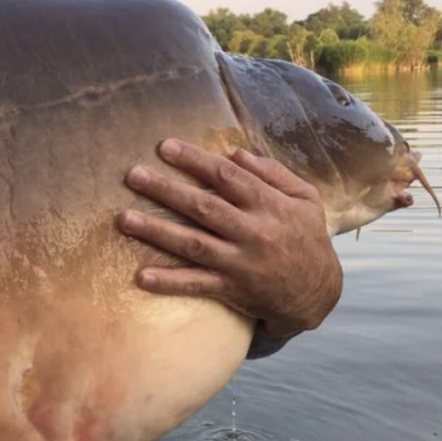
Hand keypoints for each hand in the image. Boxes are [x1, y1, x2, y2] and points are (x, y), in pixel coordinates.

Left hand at [117, 139, 342, 340]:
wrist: (317, 293)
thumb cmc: (306, 238)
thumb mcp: (304, 199)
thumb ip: (272, 173)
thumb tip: (234, 152)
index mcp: (269, 205)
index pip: (227, 177)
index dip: (195, 160)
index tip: (164, 147)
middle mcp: (253, 232)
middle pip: (203, 207)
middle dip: (165, 189)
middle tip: (132, 175)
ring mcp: (240, 262)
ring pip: (193, 244)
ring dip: (156, 231)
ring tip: (124, 219)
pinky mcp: (231, 289)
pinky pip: (196, 285)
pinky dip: (168, 282)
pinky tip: (141, 276)